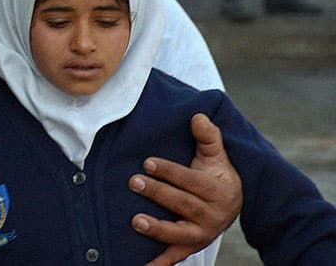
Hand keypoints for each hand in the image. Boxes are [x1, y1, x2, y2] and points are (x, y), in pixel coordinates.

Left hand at [129, 114, 241, 265]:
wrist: (233, 203)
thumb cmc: (217, 174)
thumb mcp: (216, 154)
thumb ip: (208, 136)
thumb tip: (197, 116)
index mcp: (218, 190)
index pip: (191, 181)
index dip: (170, 171)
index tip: (147, 162)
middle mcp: (213, 215)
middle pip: (183, 204)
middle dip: (158, 193)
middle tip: (133, 181)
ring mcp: (202, 234)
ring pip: (179, 233)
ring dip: (157, 229)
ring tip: (134, 221)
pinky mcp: (192, 246)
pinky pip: (175, 257)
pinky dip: (160, 263)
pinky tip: (141, 265)